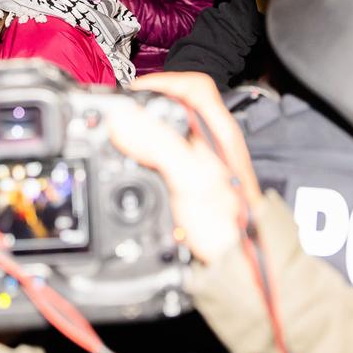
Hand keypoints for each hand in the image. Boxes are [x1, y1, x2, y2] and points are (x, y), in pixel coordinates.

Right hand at [108, 72, 262, 264]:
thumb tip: (121, 118)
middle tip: (118, 115)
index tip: (131, 95)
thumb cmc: (226, 228)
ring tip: (119, 136)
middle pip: (176, 107)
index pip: (195, 86)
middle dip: (145, 107)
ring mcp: (199, 164)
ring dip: (141, 132)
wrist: (234, 270)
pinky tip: (130, 167)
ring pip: (167, 133)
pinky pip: (161, 158)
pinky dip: (142, 156)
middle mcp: (211, 144)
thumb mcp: (189, 179)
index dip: (162, 82)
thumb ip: (158, 144)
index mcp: (217, 134)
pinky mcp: (187, 185)